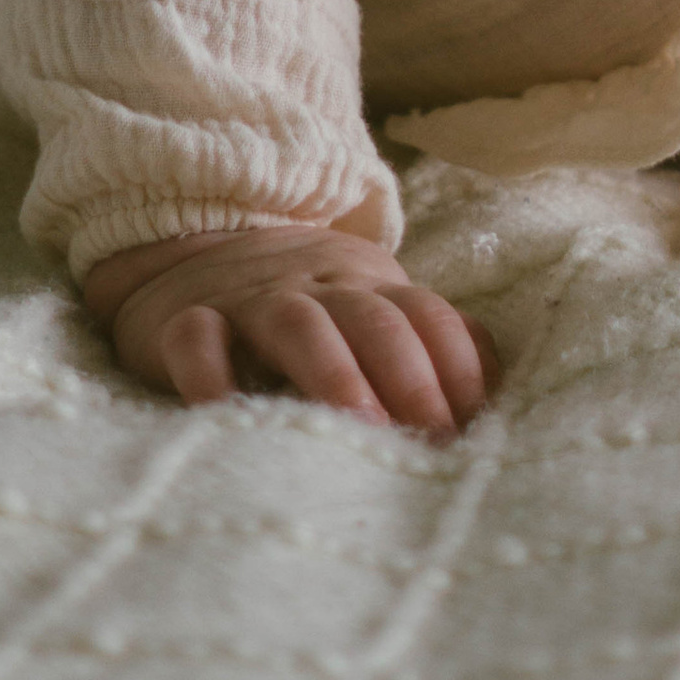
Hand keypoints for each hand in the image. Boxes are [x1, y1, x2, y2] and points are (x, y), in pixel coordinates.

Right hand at [84, 222, 498, 434]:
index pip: (427, 314)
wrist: (193, 241)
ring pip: (299, 326)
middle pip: (373, 319)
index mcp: (369, 286)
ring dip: (335, 373)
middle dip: (411, 375)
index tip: (474, 425)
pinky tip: (225, 417)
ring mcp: (250, 301)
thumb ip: (427, 341)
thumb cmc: (306, 300)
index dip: (455, 364)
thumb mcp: (369, 305)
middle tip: (433, 438)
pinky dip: (209, 376)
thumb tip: (496, 390)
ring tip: (362, 427)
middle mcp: (316, 288)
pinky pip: (197, 342)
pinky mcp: (183, 320)